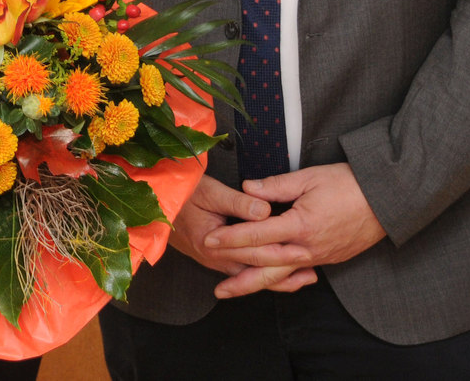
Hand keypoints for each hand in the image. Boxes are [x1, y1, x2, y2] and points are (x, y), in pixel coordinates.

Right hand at [170, 174, 316, 298]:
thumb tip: (264, 210)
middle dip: (286, 270)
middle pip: (256, 268)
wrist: (157, 202)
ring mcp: (215, 263)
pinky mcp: (216, 261)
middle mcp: (215, 259)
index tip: (304, 248)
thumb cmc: (181, 193)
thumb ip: (238, 202)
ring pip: (251, 276)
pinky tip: (280, 276)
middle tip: (312, 268)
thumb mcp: (209, 191)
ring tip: (305, 278)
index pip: (254, 250)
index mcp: (213, 242)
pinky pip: (244, 273)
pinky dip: (264, 276)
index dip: (281, 250)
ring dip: (278, 278)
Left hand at [202, 163, 385, 296]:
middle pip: (265, 265)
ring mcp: (319, 257)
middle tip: (213, 282)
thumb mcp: (309, 177)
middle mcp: (308, 247)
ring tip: (231, 291)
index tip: (210, 241)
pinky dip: (278, 281)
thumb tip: (247, 189)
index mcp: (301, 225)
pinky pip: (296, 274)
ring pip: (280, 276)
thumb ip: (275, 186)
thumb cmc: (349, 184)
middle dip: (236, 273)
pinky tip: (265, 284)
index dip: (231, 239)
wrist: (387, 200)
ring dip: (253, 285)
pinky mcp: (327, 259)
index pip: (257, 235)